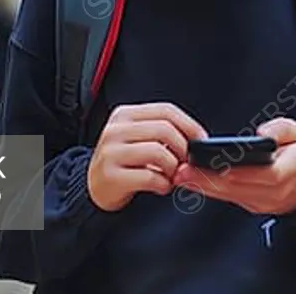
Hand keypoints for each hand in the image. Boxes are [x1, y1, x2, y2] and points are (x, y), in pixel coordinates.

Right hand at [87, 102, 207, 211]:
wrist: (94, 186)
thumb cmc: (124, 161)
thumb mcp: (139, 138)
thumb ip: (163, 133)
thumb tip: (197, 139)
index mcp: (125, 115)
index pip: (166, 110)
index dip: (190, 124)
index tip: (202, 139)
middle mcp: (116, 130)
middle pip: (165, 129)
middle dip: (183, 148)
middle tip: (185, 162)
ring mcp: (111, 152)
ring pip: (159, 152)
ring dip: (173, 168)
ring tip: (170, 175)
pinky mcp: (111, 176)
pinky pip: (149, 177)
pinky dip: (163, 184)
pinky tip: (160, 186)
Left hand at [172, 117, 295, 215]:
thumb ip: (283, 129)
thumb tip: (263, 134)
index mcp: (292, 172)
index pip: (269, 175)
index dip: (245, 172)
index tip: (222, 167)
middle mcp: (276, 193)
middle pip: (241, 188)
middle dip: (211, 179)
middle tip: (186, 170)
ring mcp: (262, 202)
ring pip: (231, 195)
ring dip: (204, 186)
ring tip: (182, 174)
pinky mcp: (250, 205)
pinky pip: (228, 197)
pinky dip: (209, 189)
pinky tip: (191, 180)